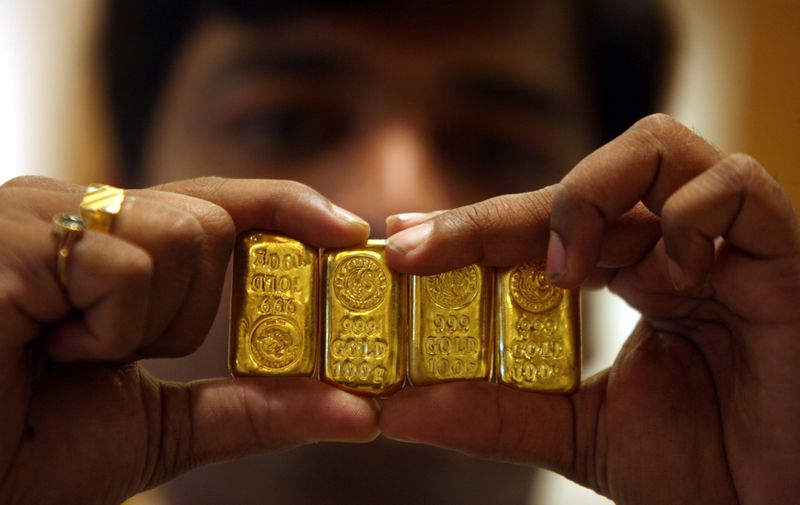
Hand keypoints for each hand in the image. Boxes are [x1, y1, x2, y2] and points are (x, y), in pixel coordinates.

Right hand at [0, 176, 377, 503]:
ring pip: (183, 235)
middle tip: (118, 353)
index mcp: (110, 247)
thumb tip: (359, 413)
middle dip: (191, 308)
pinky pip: (128, 266)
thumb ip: (255, 409)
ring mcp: (42, 213)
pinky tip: (48, 349)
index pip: (218, 203)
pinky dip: (109, 329)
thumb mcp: (165, 426)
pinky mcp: (16, 233)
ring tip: (73, 354)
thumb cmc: (32, 452)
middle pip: (210, 222)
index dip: (286, 209)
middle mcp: (76, 213)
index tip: (349, 231)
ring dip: (147, 323)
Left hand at [381, 114, 799, 503]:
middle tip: (423, 248)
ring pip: (656, 149)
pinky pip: (740, 187)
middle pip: (577, 186)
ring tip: (562, 274)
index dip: (468, 227)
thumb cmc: (700, 467)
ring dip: (589, 199)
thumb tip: (401, 408)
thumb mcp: (578, 434)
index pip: (537, 226)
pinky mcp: (781, 255)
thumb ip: (498, 415)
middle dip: (494, 216)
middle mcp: (669, 246)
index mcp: (625, 275)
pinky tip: (669, 280)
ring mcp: (724, 244)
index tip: (400, 240)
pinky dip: (691, 219)